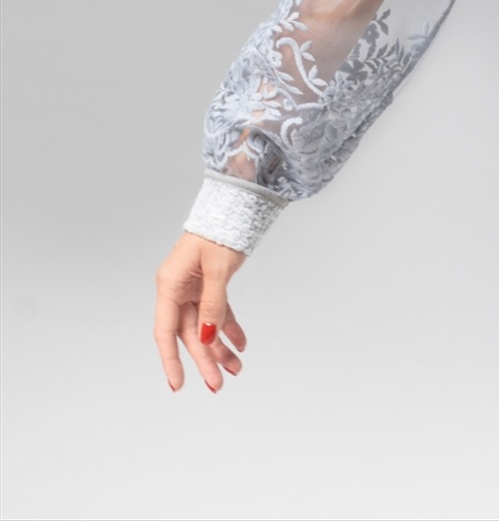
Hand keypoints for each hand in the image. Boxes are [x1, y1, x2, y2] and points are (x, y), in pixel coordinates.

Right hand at [154, 233, 247, 391]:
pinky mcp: (210, 283)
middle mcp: (178, 288)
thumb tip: (210, 337)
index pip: (166, 331)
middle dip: (205, 359)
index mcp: (170, 284)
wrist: (236, 205)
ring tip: (236, 368)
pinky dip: (229, 327)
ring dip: (220, 347)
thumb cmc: (219, 230)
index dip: (171, 360)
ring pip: (206, 325)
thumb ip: (213, 305)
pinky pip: (218, 311)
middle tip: (218, 384)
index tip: (178, 384)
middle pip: (190, 333)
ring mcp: (193, 287)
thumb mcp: (217, 270)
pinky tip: (240, 343)